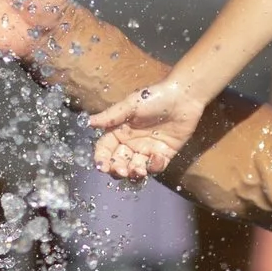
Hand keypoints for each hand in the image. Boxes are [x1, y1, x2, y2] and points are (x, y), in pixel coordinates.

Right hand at [89, 80, 206, 178]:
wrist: (183, 97)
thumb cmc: (154, 97)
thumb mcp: (130, 105)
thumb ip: (111, 116)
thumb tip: (88, 122)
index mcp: (119, 132)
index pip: (105, 149)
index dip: (102, 159)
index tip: (101, 166)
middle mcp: (131, 143)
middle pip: (118, 163)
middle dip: (117, 170)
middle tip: (121, 171)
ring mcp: (147, 150)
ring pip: (136, 169)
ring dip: (134, 173)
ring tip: (138, 170)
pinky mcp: (164, 154)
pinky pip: (156, 167)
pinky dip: (155, 166)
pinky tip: (156, 158)